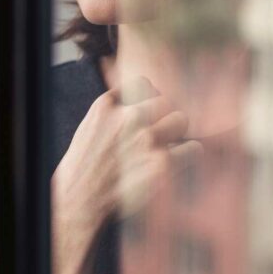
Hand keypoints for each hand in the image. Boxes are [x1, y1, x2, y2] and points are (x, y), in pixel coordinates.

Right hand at [52, 77, 199, 245]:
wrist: (79, 200)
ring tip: (169, 144)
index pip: (143, 83)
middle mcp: (127, 119)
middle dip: (164, 115)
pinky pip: (193, 148)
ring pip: (181, 120)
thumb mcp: (89, 124)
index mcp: (107, 107)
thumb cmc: (84, 165)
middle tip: (161, 131)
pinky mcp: (162, 165)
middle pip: (166, 101)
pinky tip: (180, 158)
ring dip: (177, 132)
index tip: (149, 110)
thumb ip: (111, 104)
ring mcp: (146, 141)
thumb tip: (123, 73)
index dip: (150, 96)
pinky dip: (189, 153)